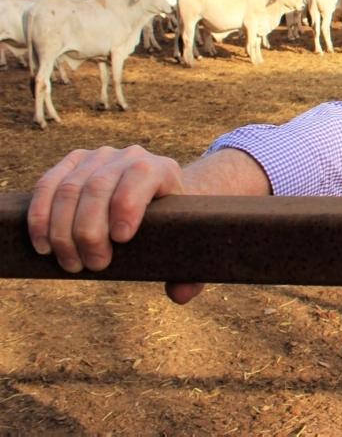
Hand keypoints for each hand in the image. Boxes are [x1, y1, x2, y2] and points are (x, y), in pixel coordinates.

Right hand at [27, 145, 204, 303]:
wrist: (156, 196)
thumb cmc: (171, 226)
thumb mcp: (186, 244)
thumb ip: (190, 273)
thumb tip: (180, 295)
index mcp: (161, 169)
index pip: (141, 176)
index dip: (127, 205)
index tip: (121, 240)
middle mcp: (129, 156)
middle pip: (98, 187)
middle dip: (90, 231)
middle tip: (94, 266)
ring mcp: (97, 157)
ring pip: (69, 189)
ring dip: (62, 232)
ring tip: (71, 264)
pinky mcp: (71, 163)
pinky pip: (46, 185)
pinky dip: (40, 217)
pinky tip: (43, 246)